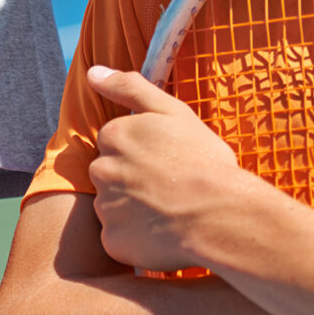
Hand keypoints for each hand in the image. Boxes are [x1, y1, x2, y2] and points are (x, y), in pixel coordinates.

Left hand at [86, 65, 250, 271]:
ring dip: (132, 208)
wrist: (221, 215)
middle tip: (168, 185)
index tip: (167, 159)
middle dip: (131, 179)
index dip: (142, 151)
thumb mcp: (172, 111)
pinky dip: (135, 238)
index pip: (115, 141)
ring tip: (169, 210)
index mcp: (114, 136)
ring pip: (113, 206)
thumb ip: (129, 87)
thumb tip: (92, 72)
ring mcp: (106, 208)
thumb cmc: (202, 161)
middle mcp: (102, 170)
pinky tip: (162, 233)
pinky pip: (118, 238)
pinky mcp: (113, 241)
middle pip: (109, 173)